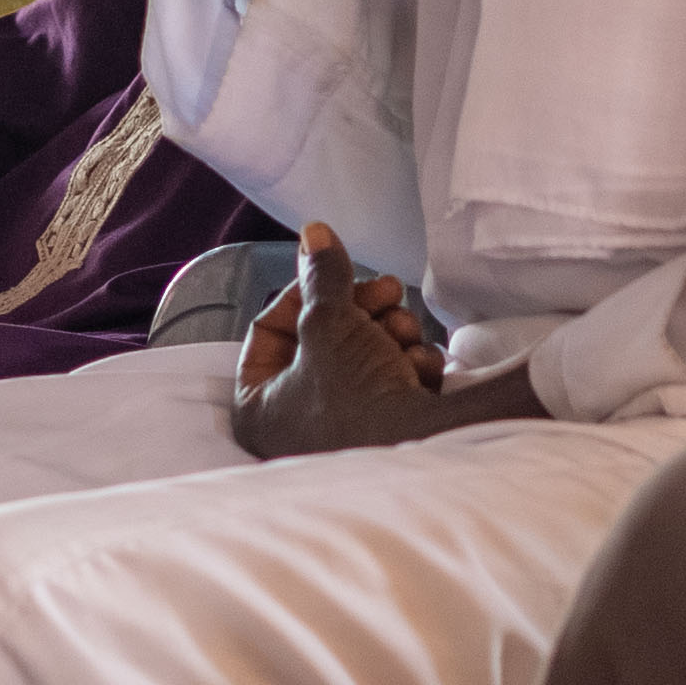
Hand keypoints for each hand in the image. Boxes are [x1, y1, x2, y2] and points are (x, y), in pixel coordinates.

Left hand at [230, 224, 462, 458]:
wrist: (427, 451)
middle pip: (323, 337)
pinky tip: (419, 369)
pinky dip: (408, 366)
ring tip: (404, 333)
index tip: (334, 274)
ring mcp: (343, 432)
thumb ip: (320, 273)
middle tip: (387, 292)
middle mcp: (295, 426)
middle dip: (360, 310)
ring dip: (390, 332)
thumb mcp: (329, 322)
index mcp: (258, 410)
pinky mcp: (386, 432)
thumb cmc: (357, 397)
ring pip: (363, 353)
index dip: (304, 292)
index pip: (268, 330)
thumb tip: (313, 233)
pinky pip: (391, 381)